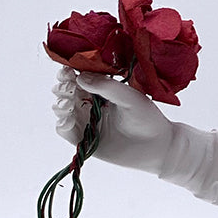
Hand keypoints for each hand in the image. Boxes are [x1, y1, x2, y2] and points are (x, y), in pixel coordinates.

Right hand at [52, 66, 174, 172]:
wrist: (157, 146)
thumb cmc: (148, 118)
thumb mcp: (130, 98)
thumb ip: (107, 87)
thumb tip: (80, 76)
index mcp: (101, 90)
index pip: (78, 77)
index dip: (69, 73)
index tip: (68, 71)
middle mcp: (91, 104)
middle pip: (66, 92)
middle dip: (63, 88)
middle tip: (69, 88)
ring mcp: (87, 121)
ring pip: (62, 109)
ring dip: (60, 104)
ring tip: (68, 103)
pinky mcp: (85, 140)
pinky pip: (65, 130)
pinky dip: (62, 123)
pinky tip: (68, 119)